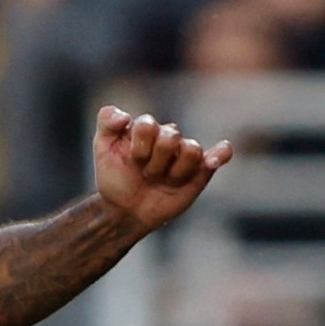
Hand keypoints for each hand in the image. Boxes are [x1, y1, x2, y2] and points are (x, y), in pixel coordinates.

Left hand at [92, 106, 232, 231]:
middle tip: (145, 174)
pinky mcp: (201, 170)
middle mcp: (168, 138)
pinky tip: (212, 161)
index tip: (131, 160)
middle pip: (170, 136)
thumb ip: (107, 122)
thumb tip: (125, 115)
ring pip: (191, 149)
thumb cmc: (114, 177)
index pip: (147, 124)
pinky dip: (221, 153)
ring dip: (174, 170)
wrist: (126, 210)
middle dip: (154, 161)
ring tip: (161, 180)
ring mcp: (185, 154)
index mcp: (146, 129)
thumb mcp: (102, 148)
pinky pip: (221, 154)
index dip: (139, 146)